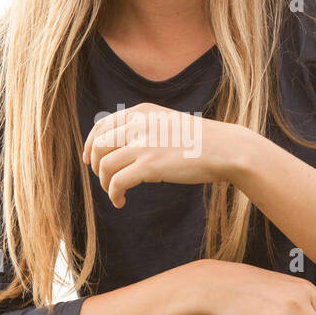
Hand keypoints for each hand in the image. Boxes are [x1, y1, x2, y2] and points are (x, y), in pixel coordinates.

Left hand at [82, 103, 244, 208]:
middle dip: (97, 167)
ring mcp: (143, 144)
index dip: (90, 144)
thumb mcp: (167, 123)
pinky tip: (120, 202)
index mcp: (141, 112)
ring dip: (105, 184)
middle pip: (100, 146)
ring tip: (116, 193)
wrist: (225, 149)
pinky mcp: (150, 166)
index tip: (90, 160)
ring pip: (105, 166)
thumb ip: (144, 128)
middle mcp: (138, 124)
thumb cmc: (200, 141)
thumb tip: (121, 147)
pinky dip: (114, 195)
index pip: (102, 125)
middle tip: (105, 180)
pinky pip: (117, 182)